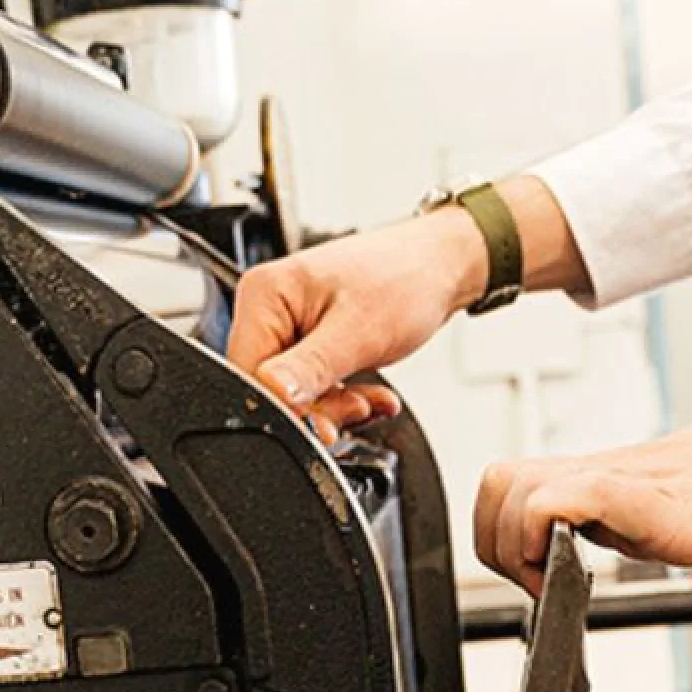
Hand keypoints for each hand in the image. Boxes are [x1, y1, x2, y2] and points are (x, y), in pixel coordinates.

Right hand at [228, 176, 590, 438]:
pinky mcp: (310, 339)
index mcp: (265, 293)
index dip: (283, 408)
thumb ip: (309, 369)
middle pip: (268, 387)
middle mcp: (269, 305)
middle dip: (314, 409)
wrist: (445, 266)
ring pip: (292, 394)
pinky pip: (312, 386)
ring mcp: (290, 322)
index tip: (320, 426)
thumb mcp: (358, 332)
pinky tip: (370, 394)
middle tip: (354, 409)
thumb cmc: (407, 279)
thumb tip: (272, 396)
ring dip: (333, 407)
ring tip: (369, 399)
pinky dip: (341, 398)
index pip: (246, 373)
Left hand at [475, 415, 691, 594]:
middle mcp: (608, 471)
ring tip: (560, 578)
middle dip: (496, 543)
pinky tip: (590, 564)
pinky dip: (557, 531)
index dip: (501, 535)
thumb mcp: (673, 507)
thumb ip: (626, 522)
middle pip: (497, 482)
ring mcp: (630, 480)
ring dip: (520, 543)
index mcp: (608, 476)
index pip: (511, 484)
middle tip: (539, 581)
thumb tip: (586, 543)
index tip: (536, 580)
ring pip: (520, 488)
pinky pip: (579, 495)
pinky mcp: (660, 498)